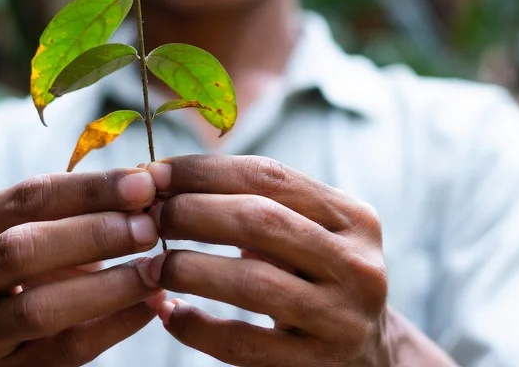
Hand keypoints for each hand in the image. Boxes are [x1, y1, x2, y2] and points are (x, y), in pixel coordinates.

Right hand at [0, 168, 164, 365]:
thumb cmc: (31, 277)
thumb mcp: (41, 236)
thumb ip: (82, 211)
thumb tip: (148, 183)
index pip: (27, 197)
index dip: (89, 188)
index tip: (144, 183)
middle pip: (21, 248)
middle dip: (93, 233)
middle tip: (149, 226)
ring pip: (38, 307)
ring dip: (107, 285)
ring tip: (155, 269)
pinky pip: (65, 349)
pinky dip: (114, 325)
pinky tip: (149, 306)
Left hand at [144, 155, 394, 366]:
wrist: (370, 362)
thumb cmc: (317, 283)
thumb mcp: (310, 236)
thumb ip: (259, 205)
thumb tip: (164, 179)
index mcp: (354, 218)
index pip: (269, 175)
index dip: (203, 171)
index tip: (153, 173)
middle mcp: (357, 265)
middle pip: (259, 220)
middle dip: (191, 213)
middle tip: (148, 217)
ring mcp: (342, 319)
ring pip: (251, 282)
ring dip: (188, 268)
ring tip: (151, 266)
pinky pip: (243, 343)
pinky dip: (197, 326)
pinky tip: (170, 312)